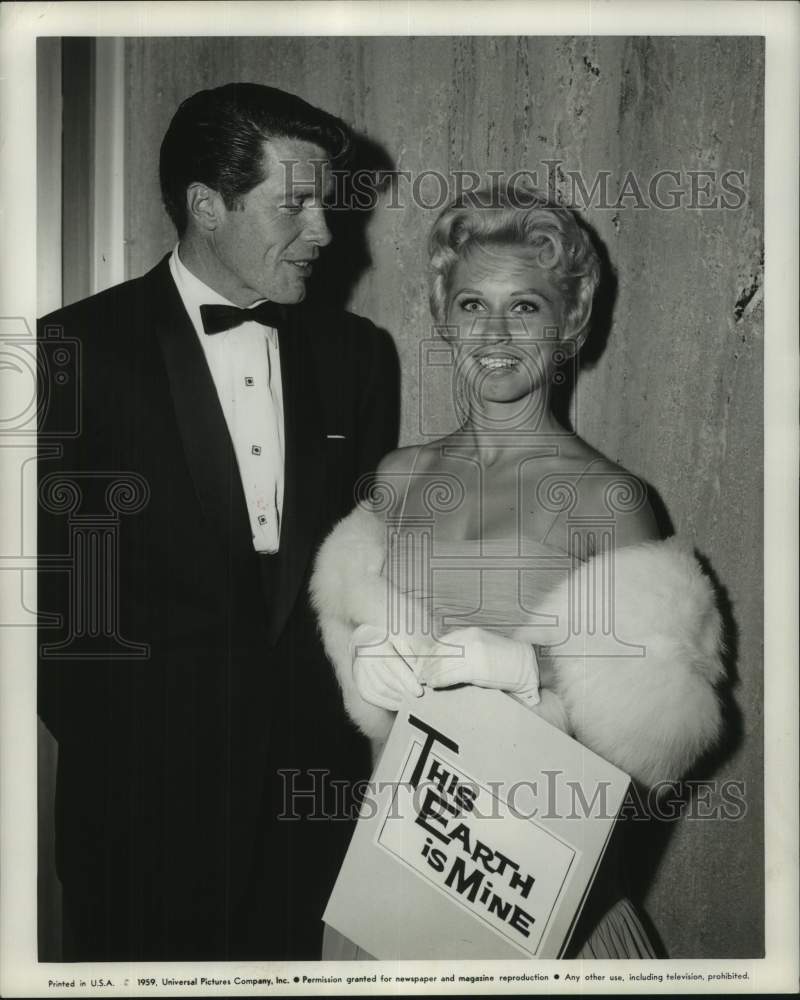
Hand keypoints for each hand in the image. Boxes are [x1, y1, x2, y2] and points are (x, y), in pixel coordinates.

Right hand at [350, 623, 423, 709]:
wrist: (365, 639)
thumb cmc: (389, 639)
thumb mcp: (402, 639)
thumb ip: (410, 653)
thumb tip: (417, 670)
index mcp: (378, 645)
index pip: (394, 665)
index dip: (407, 680)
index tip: (419, 692)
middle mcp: (366, 658)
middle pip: (388, 680)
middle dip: (405, 690)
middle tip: (418, 698)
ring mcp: (359, 670)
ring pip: (380, 689)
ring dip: (396, 697)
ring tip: (410, 700)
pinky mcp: (358, 680)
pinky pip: (370, 695)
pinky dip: (384, 702)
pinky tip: (397, 704)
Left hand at [417, 626, 540, 706]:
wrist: (527, 665)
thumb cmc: (506, 659)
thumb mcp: (483, 647)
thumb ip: (465, 649)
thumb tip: (447, 660)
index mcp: (470, 634)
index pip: (442, 642)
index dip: (430, 653)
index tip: (421, 661)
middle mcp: (469, 640)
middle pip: (438, 651)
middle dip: (426, 663)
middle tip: (417, 673)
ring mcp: (472, 653)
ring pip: (441, 663)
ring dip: (429, 673)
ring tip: (423, 680)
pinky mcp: (476, 668)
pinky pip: (450, 674)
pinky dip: (439, 680)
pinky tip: (433, 684)